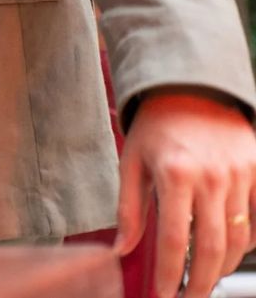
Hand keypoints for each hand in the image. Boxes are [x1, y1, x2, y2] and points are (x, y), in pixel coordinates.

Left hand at [117, 90, 255, 297]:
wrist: (190, 89)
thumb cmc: (156, 127)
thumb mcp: (131, 162)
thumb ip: (129, 209)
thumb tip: (123, 250)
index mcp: (175, 174)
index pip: (175, 240)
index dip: (170, 274)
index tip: (163, 294)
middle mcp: (212, 177)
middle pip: (213, 247)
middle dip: (200, 282)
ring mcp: (241, 175)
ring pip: (239, 239)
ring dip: (223, 268)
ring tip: (205, 280)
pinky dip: (247, 241)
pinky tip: (229, 251)